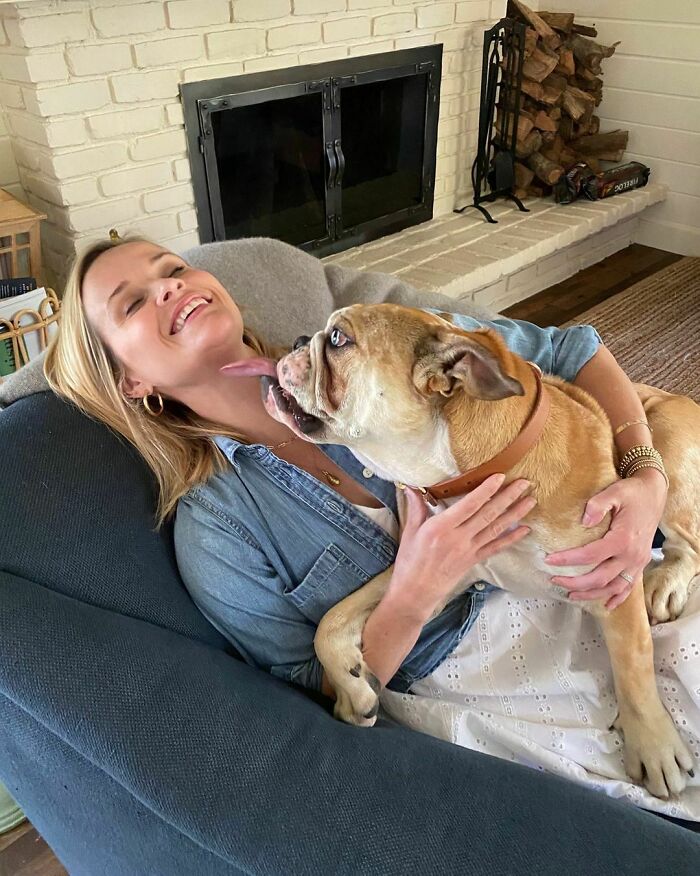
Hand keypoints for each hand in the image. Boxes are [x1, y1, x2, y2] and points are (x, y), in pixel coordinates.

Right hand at [389, 473, 535, 621]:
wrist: (415, 593)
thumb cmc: (409, 562)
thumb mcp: (410, 532)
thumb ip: (416, 508)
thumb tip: (411, 487)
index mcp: (441, 527)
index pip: (469, 504)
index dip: (486, 490)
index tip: (500, 476)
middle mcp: (458, 538)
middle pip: (488, 514)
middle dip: (508, 497)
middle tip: (525, 483)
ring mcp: (469, 550)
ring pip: (496, 528)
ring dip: (515, 514)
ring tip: (530, 501)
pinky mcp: (473, 560)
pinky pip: (496, 547)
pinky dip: (512, 538)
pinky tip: (525, 529)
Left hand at [545, 468, 666, 610]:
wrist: (654, 494)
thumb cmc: (631, 493)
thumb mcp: (614, 492)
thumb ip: (597, 505)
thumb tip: (584, 522)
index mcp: (623, 539)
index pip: (590, 555)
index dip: (568, 560)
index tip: (548, 560)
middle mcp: (632, 555)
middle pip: (600, 578)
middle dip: (574, 582)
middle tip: (553, 579)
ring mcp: (638, 562)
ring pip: (613, 587)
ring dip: (591, 594)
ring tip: (570, 594)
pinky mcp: (640, 564)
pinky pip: (629, 586)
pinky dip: (617, 597)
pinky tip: (606, 605)